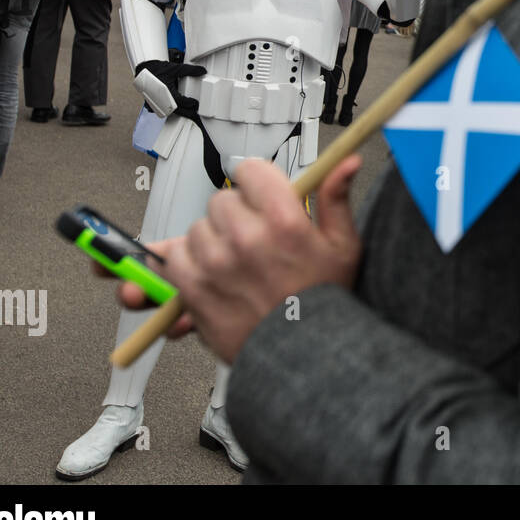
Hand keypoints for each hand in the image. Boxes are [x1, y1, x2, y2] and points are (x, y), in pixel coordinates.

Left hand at [115, 155, 364, 362]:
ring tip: (234, 263)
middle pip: (221, 201)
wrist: (304, 357)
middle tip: (253, 240)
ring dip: (210, 241)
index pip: (250, 171)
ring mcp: (215, 262)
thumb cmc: (325, 301)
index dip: (256, 183)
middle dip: (235, 216)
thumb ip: (336, 199)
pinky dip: (186, 265)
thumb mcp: (344, 246)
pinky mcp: (192, 288)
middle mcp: (246, 236)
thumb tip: (346, 162)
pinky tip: (211, 276)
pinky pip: (173, 258)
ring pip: (196, 229)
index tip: (260, 197)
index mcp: (284, 220)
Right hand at [134, 59, 204, 116]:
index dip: (191, 104)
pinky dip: (168, 111)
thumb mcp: (175, 68)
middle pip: (177, 111)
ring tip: (188, 113)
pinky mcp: (151, 103)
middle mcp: (161, 100)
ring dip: (178, 113)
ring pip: (169, 113)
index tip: (196, 103)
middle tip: (195, 114)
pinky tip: (174, 109)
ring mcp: (155, 103)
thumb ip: (190, 70)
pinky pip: (160, 111)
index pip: (183, 102)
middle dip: (188, 113)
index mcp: (167, 93)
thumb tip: (202, 71)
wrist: (142, 70)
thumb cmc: (157, 69)